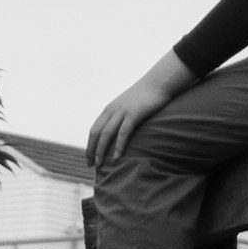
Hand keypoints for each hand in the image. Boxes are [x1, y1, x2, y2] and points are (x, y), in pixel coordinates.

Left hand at [86, 53, 186, 169]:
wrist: (158, 83)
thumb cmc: (146, 96)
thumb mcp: (129, 106)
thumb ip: (122, 117)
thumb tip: (121, 132)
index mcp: (109, 110)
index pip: (94, 130)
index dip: (90, 145)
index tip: (89, 158)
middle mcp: (112, 111)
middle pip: (96, 133)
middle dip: (91, 150)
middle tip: (91, 165)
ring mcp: (122, 112)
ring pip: (106, 134)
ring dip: (101, 151)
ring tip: (99, 165)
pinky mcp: (133, 114)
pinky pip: (123, 133)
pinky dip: (118, 146)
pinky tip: (117, 157)